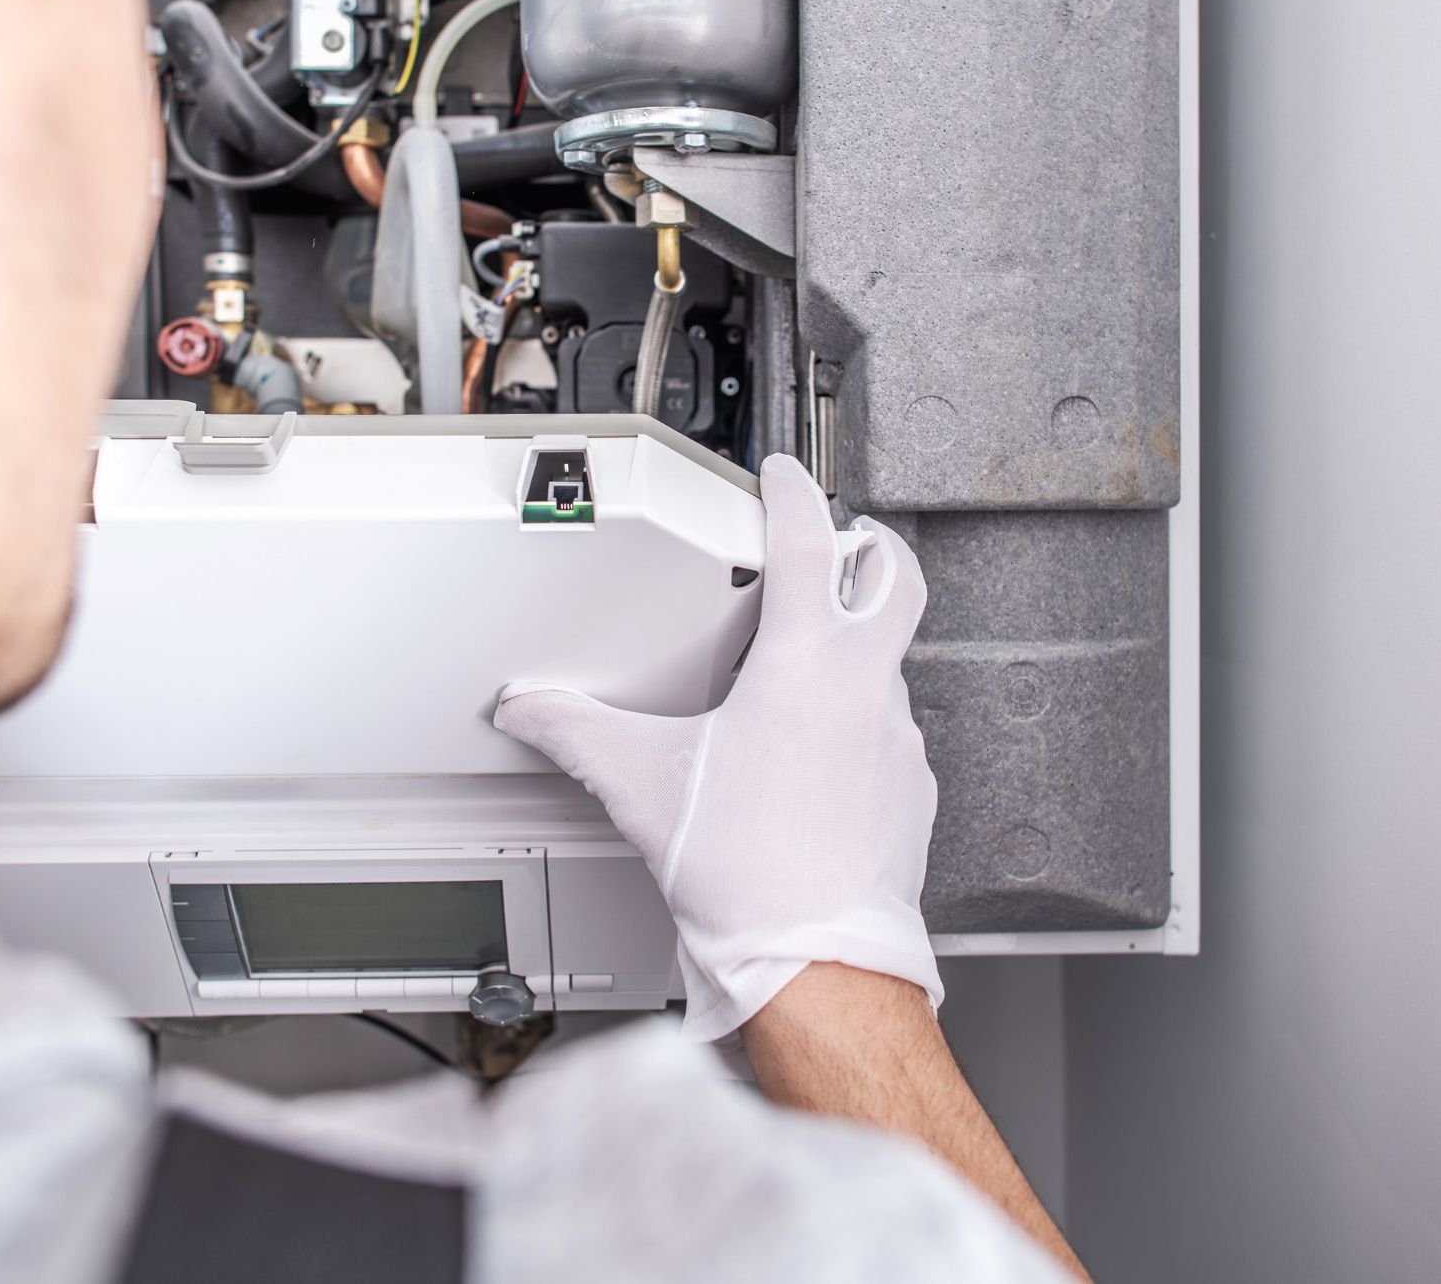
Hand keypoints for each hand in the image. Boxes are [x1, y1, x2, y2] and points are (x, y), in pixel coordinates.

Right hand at [494, 454, 941, 1040]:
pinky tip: (817, 755)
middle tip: (845, 538)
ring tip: (803, 668)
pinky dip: (859, 722)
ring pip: (890, 663)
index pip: (812, 542)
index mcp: (805, 666)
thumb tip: (529, 710)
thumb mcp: (642, 787)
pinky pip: (891, 732)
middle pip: (896, 579)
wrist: (818, 965)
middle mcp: (866, 691)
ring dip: (856, 648)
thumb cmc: (748, 878)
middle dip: (873, 546)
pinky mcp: (910, 791)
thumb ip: (575, 733)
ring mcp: (899, 741)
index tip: (786, 476)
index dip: (796, 493)